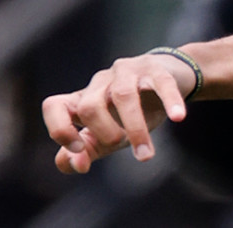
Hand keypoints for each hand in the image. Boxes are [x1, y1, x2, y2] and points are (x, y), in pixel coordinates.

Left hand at [41, 52, 196, 172]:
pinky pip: (161, 83)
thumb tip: (74, 165)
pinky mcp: (156, 68)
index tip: (79, 150)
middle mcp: (100, 82)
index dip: (60, 130)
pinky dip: (170, 101)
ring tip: (146, 155)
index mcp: (83, 99)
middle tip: (120, 145)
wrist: (170, 78)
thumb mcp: (108, 134)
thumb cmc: (133, 111)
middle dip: (103, 132)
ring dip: (135, 129)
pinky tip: (178, 118)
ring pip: (123, 96)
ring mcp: (127, 72)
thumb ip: (87, 151)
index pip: (54, 106)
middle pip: (89, 106)